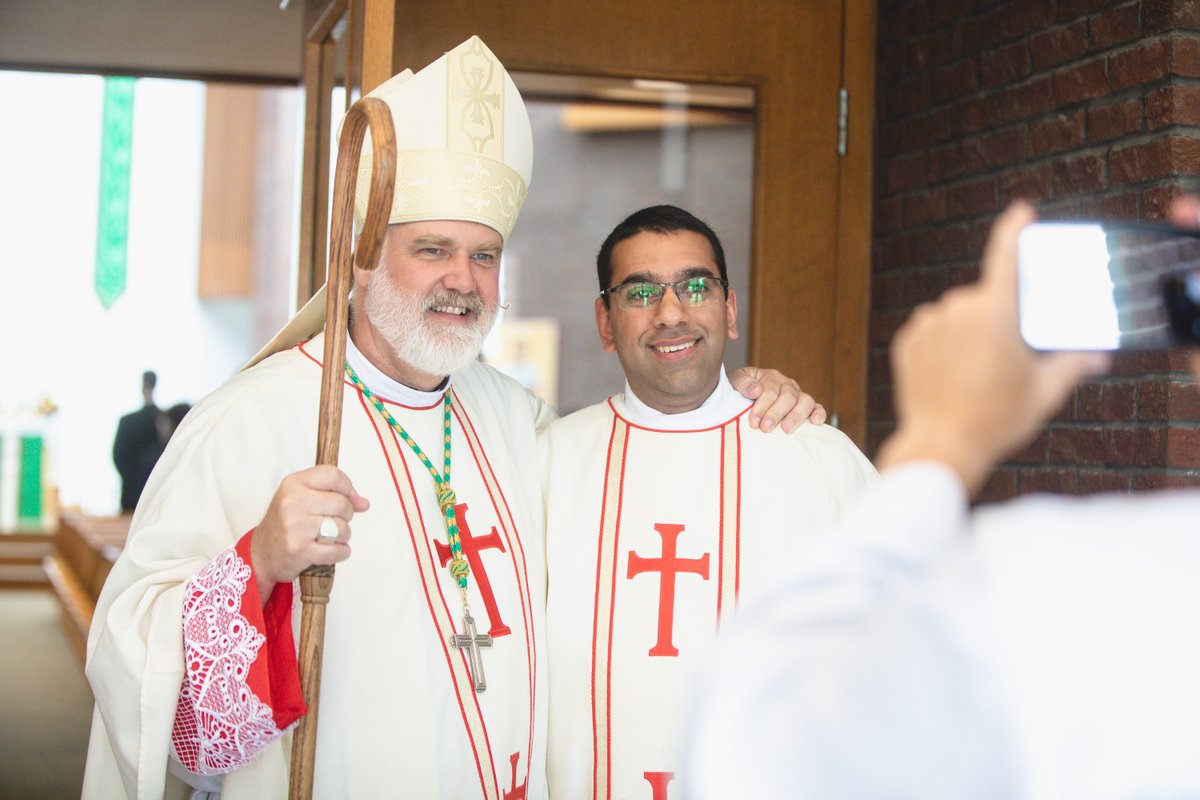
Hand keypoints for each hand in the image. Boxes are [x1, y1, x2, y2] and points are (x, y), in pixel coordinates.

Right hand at [249, 465, 369, 600]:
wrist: (260, 554)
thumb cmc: (286, 524)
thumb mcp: (301, 498)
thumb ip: (333, 494)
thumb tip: (364, 503)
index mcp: (293, 483)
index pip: (333, 475)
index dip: (348, 488)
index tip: (348, 499)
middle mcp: (293, 502)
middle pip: (342, 503)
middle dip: (346, 516)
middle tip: (334, 522)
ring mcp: (296, 526)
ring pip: (342, 528)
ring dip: (343, 536)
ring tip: (329, 537)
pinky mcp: (300, 549)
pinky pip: (338, 550)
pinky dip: (340, 552)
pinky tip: (329, 550)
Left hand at [729, 366, 826, 431]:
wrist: (744, 396)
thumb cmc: (741, 391)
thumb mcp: (736, 381)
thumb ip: (743, 383)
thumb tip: (756, 390)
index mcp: (770, 377)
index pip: (770, 390)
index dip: (762, 406)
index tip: (754, 422)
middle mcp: (787, 384)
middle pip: (788, 397)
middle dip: (776, 414)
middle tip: (766, 428)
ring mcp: (798, 394)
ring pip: (805, 401)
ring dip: (796, 416)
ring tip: (786, 430)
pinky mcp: (806, 406)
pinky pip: (817, 407)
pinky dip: (819, 413)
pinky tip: (815, 423)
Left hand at [877, 201, 1108, 493]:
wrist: (939, 445)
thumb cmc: (995, 420)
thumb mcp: (1043, 393)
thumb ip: (1072, 365)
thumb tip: (1097, 356)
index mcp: (995, 313)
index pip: (1006, 257)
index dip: (1014, 231)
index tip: (1020, 211)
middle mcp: (958, 309)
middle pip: (986, 299)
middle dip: (998, 319)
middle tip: (1004, 361)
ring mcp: (928, 324)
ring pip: (956, 315)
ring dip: (968, 332)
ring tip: (975, 374)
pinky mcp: (906, 340)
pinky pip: (932, 331)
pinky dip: (943, 344)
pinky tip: (951, 374)